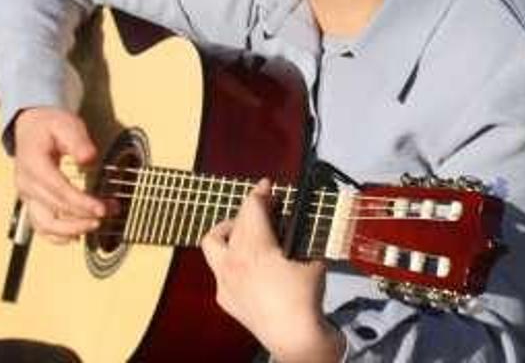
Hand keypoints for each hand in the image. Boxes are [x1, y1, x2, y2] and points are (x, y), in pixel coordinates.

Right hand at [12, 106, 106, 243]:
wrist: (31, 126)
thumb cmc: (50, 125)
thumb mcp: (67, 125)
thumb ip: (78, 141)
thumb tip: (89, 158)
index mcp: (33, 164)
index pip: (58, 190)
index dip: (81, 203)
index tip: (102, 208)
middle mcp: (26, 183)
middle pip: (54, 210)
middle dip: (84, 216)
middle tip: (109, 213)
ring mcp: (26, 195)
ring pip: (45, 224)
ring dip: (71, 230)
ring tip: (96, 226)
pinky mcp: (31, 202)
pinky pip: (40, 226)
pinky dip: (56, 236)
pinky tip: (76, 236)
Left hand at [200, 179, 344, 362]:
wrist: (295, 339)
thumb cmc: (304, 302)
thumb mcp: (311, 261)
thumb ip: (302, 243)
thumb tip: (301, 235)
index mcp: (253, 248)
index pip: (251, 208)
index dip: (260, 192)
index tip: (267, 185)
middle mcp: (233, 261)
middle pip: (234, 222)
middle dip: (249, 211)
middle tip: (266, 208)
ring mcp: (225, 281)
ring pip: (213, 244)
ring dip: (228, 232)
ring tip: (245, 232)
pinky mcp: (225, 299)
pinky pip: (219, 271)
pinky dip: (231, 262)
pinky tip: (247, 266)